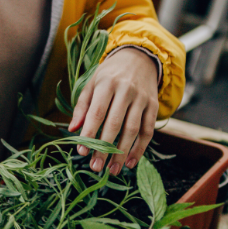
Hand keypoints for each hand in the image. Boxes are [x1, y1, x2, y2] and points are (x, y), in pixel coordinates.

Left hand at [69, 47, 159, 175]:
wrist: (140, 57)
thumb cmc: (110, 74)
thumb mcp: (92, 83)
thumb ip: (82, 106)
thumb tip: (73, 129)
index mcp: (107, 83)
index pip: (97, 112)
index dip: (89, 133)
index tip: (82, 152)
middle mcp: (126, 90)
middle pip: (115, 124)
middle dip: (104, 148)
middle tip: (95, 167)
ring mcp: (142, 98)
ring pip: (133, 130)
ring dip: (122, 153)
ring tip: (112, 170)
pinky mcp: (154, 106)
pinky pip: (148, 131)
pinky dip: (140, 149)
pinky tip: (130, 162)